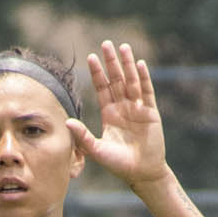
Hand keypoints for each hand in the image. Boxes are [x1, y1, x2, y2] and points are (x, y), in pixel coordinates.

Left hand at [67, 40, 169, 190]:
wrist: (142, 173)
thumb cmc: (118, 164)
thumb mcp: (97, 150)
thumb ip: (82, 136)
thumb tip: (66, 121)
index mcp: (109, 114)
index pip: (102, 88)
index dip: (97, 73)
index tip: (91, 57)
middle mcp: (123, 108)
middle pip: (116, 80)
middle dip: (111, 62)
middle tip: (106, 43)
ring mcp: (138, 108)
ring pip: (131, 81)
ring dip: (127, 65)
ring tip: (123, 47)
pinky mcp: (151, 112)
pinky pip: (147, 92)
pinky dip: (143, 78)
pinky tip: (139, 65)